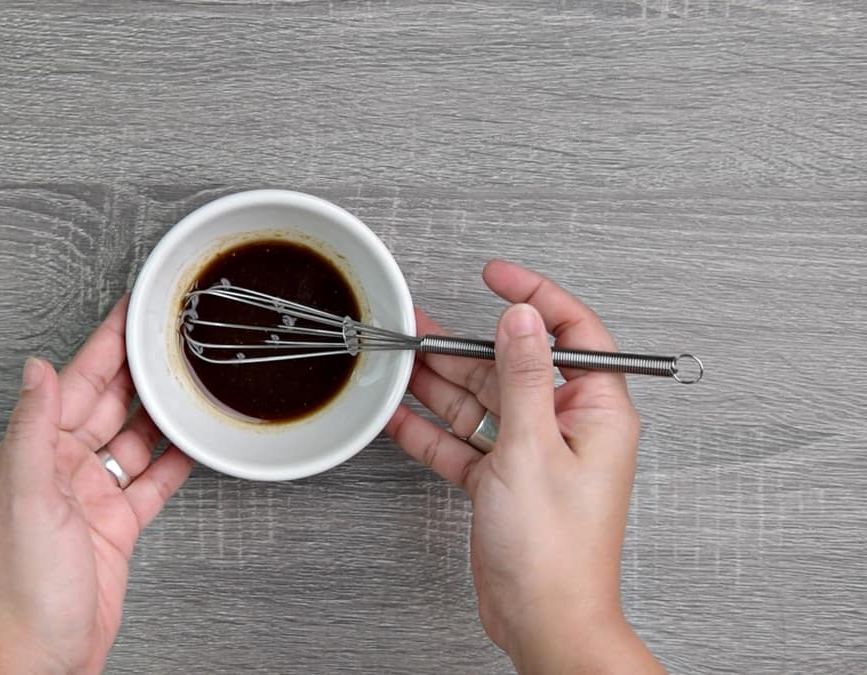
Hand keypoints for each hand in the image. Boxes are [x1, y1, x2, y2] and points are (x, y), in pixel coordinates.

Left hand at [0, 296, 193, 674]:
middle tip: (170, 335)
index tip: (127, 312)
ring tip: (189, 380)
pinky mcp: (116, 525)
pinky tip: (191, 441)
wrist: (42, 659)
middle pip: (108, 403)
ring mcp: (90, 496)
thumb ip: (32, 430)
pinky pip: (151, 480)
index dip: (104, 344)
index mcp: (32, 454)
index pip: (74, 383)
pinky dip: (172, 460)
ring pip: (133, 437)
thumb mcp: (24, 499)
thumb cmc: (21, 591)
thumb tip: (35, 369)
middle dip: (139, 368)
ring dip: (160, 410)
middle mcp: (60, 469)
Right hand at [386, 260, 662, 673]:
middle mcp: (564, 427)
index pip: (572, 332)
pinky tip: (399, 414)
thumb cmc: (556, 551)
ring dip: (438, 383)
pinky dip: (430, 430)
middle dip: (462, 346)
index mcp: (594, 411)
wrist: (543, 620)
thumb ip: (523, 376)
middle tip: (417, 326)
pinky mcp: (501, 482)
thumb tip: (523, 317)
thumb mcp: (533, 448)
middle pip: (510, 367)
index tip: (498, 276)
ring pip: (479, 402)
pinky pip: (462, 442)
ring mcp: (531, 455)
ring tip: (399, 360)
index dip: (535, 296)